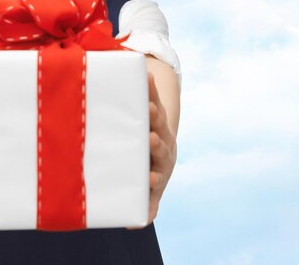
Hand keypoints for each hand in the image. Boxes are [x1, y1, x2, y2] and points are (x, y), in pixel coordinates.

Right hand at [127, 70, 176, 229]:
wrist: (162, 148)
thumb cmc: (150, 171)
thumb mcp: (150, 191)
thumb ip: (146, 206)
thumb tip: (135, 225)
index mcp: (160, 168)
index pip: (158, 173)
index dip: (155, 177)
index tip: (151, 178)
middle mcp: (163, 146)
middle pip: (161, 144)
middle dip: (156, 142)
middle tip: (151, 139)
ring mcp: (160, 126)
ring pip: (158, 118)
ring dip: (154, 110)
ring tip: (148, 103)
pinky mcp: (155, 108)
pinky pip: (153, 96)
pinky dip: (150, 86)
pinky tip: (147, 73)